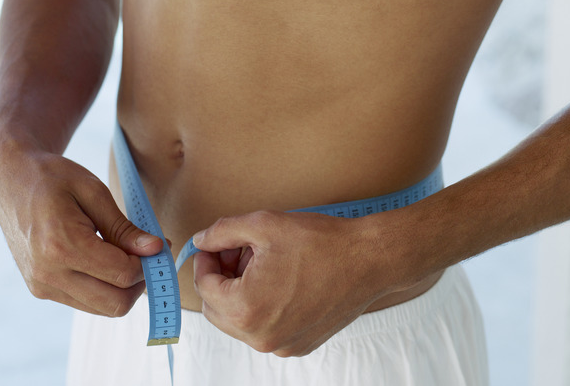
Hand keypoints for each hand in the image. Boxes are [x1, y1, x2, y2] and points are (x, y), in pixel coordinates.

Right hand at [0, 145, 163, 315]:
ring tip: (127, 256)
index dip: (149, 263)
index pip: (122, 274)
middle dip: (141, 282)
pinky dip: (105, 288)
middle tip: (148, 255)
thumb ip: (125, 227)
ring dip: (124, 288)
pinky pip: (87, 302)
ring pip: (103, 308)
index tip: (159, 245)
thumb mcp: (94, 192)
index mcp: (61, 246)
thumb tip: (155, 249)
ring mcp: (42, 286)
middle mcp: (48, 274)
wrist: (9, 180)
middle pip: (116, 303)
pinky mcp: (41, 289)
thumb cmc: (52, 178)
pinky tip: (107, 261)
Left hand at [192, 210, 391, 356]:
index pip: (205, 287)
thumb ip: (222, 232)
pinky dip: (264, 309)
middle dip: (222, 280)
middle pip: (218, 310)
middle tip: (238, 253)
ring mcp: (282, 345)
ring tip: (264, 266)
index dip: (206, 262)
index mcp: (246, 309)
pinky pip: (267, 330)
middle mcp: (261, 336)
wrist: (369, 260)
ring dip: (242, 295)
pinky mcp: (300, 345)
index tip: (214, 247)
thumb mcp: (264, 225)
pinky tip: (283, 282)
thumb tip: (200, 240)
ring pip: (241, 322)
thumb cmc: (322, 243)